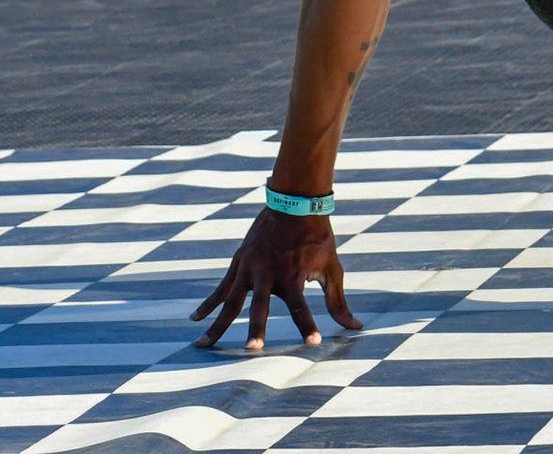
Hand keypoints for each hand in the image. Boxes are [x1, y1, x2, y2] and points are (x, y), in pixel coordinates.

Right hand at [191, 210, 361, 348]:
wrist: (294, 202)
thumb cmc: (317, 238)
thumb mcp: (332, 268)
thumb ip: (338, 301)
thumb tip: (356, 328)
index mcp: (293, 275)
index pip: (302, 307)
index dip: (308, 325)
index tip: (314, 343)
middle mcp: (269, 273)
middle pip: (260, 306)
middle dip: (256, 329)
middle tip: (253, 350)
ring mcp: (250, 268)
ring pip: (231, 302)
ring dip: (218, 325)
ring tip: (204, 346)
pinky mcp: (239, 263)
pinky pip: (221, 288)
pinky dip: (208, 304)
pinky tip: (196, 319)